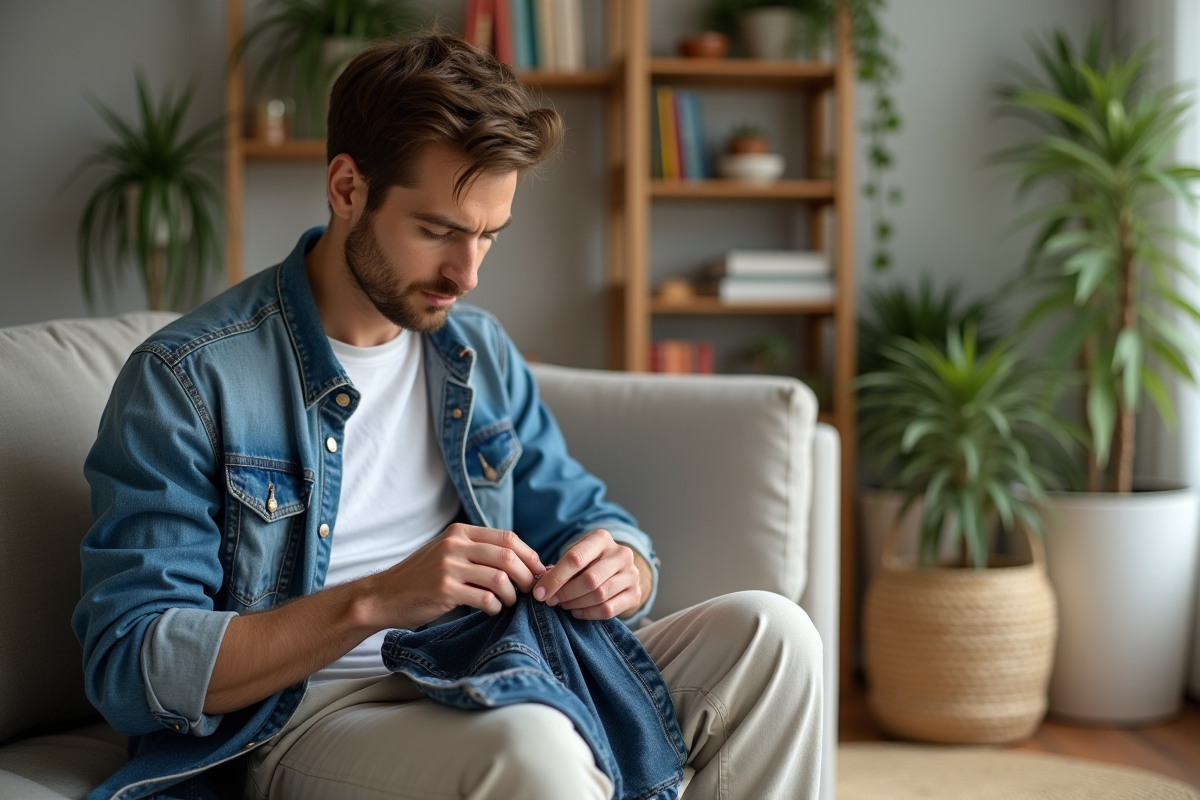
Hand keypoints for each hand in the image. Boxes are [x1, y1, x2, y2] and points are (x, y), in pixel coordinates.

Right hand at [362, 523, 544, 629]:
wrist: (384, 595)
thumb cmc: (421, 577)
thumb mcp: (448, 552)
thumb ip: (477, 551)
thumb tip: (522, 560)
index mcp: (460, 532)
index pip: (508, 537)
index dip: (529, 555)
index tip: (538, 571)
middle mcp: (455, 544)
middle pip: (508, 556)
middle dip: (527, 576)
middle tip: (531, 591)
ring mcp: (449, 566)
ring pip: (500, 578)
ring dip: (512, 594)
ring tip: (508, 602)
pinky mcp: (444, 589)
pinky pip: (485, 598)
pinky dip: (495, 606)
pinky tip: (491, 609)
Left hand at [532, 529, 647, 619]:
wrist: (620, 568)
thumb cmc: (590, 560)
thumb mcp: (576, 554)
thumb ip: (560, 567)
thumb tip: (542, 585)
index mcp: (602, 538)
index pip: (575, 558)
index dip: (555, 578)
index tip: (540, 592)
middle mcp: (621, 554)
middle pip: (589, 579)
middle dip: (565, 593)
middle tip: (551, 601)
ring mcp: (631, 574)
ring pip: (599, 595)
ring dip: (575, 604)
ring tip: (563, 605)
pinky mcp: (636, 594)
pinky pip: (608, 610)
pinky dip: (588, 614)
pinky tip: (577, 612)